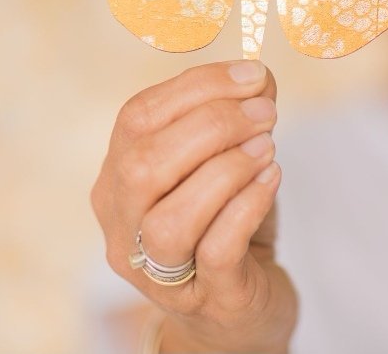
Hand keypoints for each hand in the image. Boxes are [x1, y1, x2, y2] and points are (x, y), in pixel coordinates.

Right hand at [90, 60, 297, 352]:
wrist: (238, 312)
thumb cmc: (226, 226)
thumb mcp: (226, 164)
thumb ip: (237, 119)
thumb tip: (259, 77)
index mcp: (118, 179)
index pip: (136, 117)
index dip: (196, 87)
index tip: (252, 76)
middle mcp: (123, 226)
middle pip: (143, 165)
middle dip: (212, 125)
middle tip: (266, 114)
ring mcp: (157, 270)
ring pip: (171, 217)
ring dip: (227, 170)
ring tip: (267, 150)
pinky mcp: (205, 298)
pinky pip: (214, 251)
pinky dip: (245, 207)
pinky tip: (270, 182)